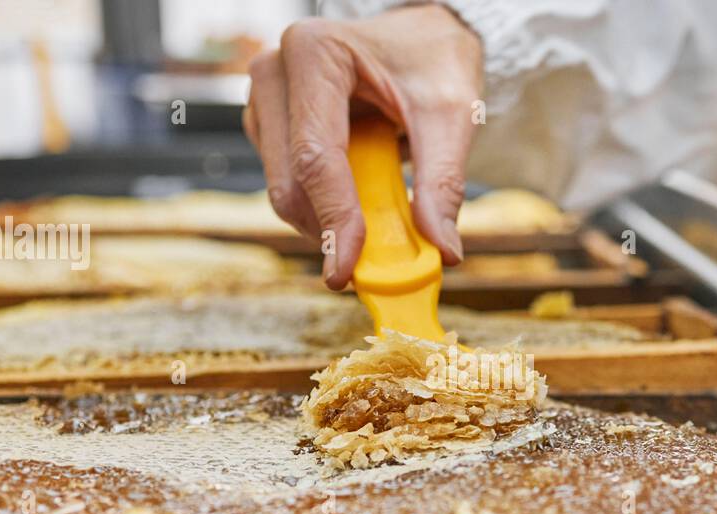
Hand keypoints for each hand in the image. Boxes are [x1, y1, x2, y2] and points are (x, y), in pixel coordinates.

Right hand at [243, 4, 482, 288]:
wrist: (418, 38)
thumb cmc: (433, 61)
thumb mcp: (451, 115)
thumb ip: (443, 183)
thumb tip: (443, 250)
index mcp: (316, 54)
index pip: (316, 156)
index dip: (333, 219)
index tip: (346, 272)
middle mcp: (275, 71)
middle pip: (290, 181)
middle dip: (332, 229)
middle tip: (377, 263)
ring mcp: (264, 100)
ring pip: (284, 191)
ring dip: (329, 219)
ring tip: (380, 207)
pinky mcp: (267, 126)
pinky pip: (287, 186)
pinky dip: (323, 207)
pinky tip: (359, 195)